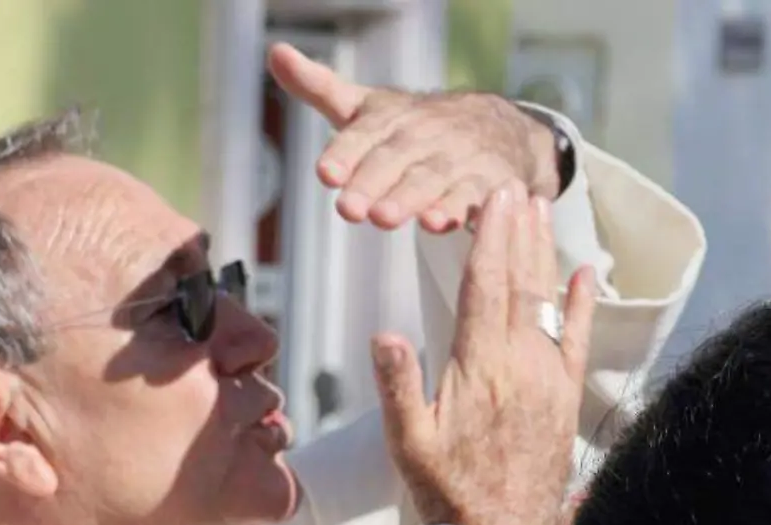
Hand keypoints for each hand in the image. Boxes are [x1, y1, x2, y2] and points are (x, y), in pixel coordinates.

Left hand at [269, 42, 558, 232]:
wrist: (495, 126)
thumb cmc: (415, 125)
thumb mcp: (368, 106)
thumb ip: (320, 88)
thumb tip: (275, 53)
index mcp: (390, 116)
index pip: (363, 133)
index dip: (344, 153)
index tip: (325, 174)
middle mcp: (423, 133)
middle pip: (395, 158)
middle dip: (371, 182)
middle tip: (348, 208)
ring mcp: (457, 156)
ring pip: (431, 178)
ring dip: (408, 198)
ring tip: (384, 218)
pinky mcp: (486, 181)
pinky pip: (471, 196)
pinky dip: (455, 209)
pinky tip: (438, 223)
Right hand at [371, 185, 593, 524]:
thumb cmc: (447, 492)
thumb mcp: (408, 443)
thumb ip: (398, 386)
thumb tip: (384, 335)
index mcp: (479, 369)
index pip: (485, 287)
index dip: (489, 238)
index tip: (492, 199)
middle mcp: (519, 366)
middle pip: (519, 282)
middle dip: (518, 231)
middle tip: (515, 186)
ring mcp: (547, 380)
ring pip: (547, 302)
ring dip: (544, 253)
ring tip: (541, 210)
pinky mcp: (565, 399)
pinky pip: (575, 340)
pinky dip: (580, 304)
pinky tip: (584, 274)